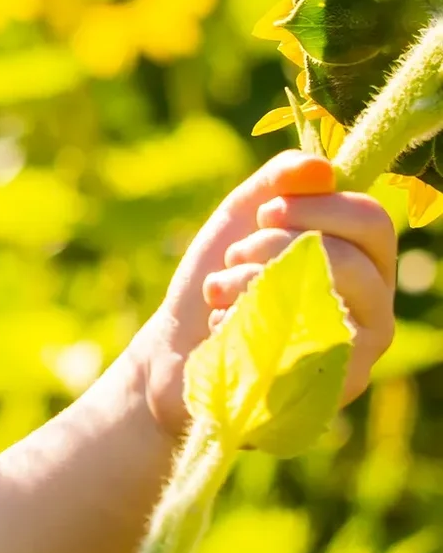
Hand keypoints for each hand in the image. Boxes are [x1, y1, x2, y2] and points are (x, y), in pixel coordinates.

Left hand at [131, 149, 397, 437]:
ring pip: (328, 293)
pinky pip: (304, 338)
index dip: (317, 206)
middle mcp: (376, 306)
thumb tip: (321, 167)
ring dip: (255, 280)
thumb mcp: (242, 216)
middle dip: (277, 244)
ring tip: (220, 289)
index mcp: (365, 262)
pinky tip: (225, 327)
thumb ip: (279, 181)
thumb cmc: (219, 280)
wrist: (176, 349)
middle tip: (236, 253)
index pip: (372, 219)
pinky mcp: (333, 385)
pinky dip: (248, 321)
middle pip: (353, 255)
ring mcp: (361, 350)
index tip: (265, 213)